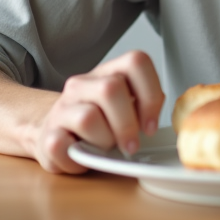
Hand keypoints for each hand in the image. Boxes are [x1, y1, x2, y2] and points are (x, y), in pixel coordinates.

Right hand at [30, 50, 164, 173]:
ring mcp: (62, 108)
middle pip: (111, 88)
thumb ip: (146, 105)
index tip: (151, 125)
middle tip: (131, 145)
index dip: (150, 93)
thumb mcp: (125, 107)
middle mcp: (83, 84)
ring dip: (104, 141)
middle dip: (128, 123)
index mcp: (109, 73)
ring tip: (103, 148)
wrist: (52, 133)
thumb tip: (172, 118)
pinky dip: (79, 158)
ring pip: (89, 117)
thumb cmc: (99, 124)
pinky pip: (64, 144)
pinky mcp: (46, 135)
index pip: (136, 61)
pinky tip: (82, 157)